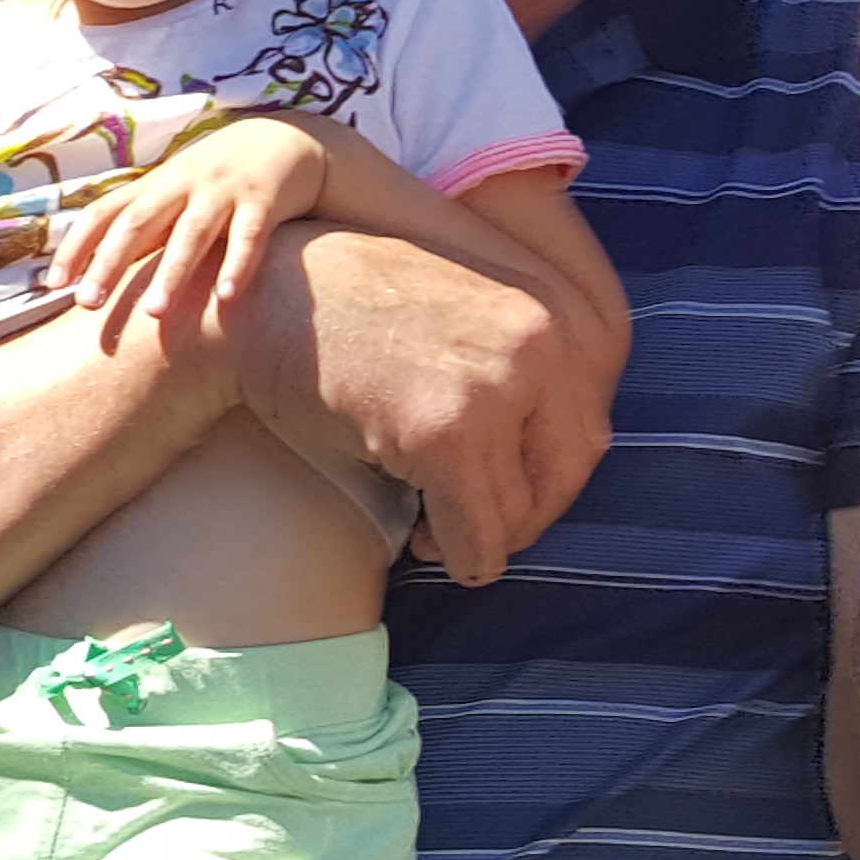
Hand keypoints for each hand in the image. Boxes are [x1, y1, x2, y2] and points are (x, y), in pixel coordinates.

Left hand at [52, 116, 326, 344]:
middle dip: (110, 263)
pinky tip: (227, 296)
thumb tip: (91, 270)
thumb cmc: (216, 178)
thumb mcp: (173, 192)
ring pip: (192, 232)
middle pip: (138, 223)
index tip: (53, 285)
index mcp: (154, 185)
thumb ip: (140, 225)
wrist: (288, 139)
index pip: (103, 213)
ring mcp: (223, 191)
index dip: (76, 246)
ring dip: (171, 272)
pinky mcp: (264, 201)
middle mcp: (182, 184)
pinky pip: (250, 236)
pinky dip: (238, 265)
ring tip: (154, 313)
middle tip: (88, 303)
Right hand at [225, 228, 601, 584]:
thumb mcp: (465, 311)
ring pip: (519, 514)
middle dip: (524, 515)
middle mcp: (538, 343)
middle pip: (570, 472)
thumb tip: (578, 454)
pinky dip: (456, 558)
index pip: (592, 425)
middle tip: (476, 526)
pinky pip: (476, 538)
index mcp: (549, 310)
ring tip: (432, 525)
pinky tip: (418, 540)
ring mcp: (495, 388)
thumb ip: (524, 362)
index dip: (550, 478)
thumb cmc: (353, 312)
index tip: (509, 493)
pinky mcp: (446, 435)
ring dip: (479, 538)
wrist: (266, 300)